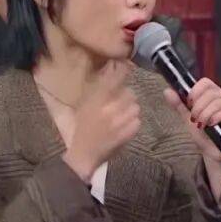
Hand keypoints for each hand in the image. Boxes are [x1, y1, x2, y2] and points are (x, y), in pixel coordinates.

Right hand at [62, 61, 140, 182]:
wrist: (83, 155)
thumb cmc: (83, 128)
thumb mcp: (85, 105)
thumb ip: (99, 88)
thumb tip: (111, 68)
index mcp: (96, 100)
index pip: (114, 79)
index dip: (123, 71)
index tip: (128, 65)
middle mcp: (109, 108)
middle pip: (130, 93)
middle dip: (127, 97)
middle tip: (120, 104)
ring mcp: (120, 121)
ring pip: (135, 107)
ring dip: (130, 110)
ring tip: (121, 117)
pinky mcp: (128, 133)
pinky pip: (137, 121)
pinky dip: (133, 123)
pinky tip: (123, 127)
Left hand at [163, 77, 220, 166]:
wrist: (212, 154)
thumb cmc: (204, 136)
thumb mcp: (188, 119)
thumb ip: (179, 104)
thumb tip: (168, 91)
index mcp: (214, 95)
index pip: (206, 82)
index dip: (196, 91)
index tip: (189, 103)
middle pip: (211, 92)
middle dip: (199, 106)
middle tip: (194, 119)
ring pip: (218, 101)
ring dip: (206, 113)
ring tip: (201, 124)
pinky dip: (217, 117)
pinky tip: (211, 124)